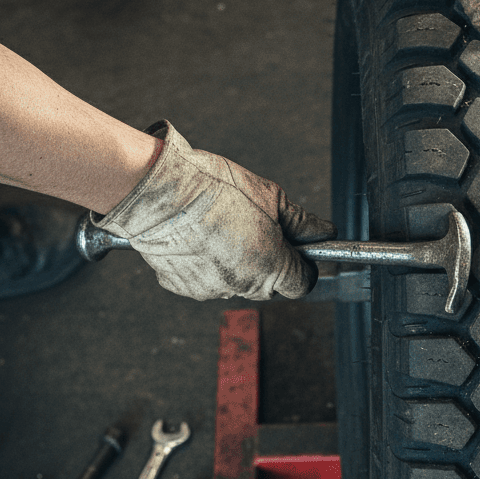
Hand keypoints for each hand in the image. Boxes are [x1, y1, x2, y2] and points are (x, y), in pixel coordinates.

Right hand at [92, 122, 335, 300]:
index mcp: (271, 268)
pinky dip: (206, 262)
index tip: (299, 248)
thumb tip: (322, 232)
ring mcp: (209, 289)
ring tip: (223, 227)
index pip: (302, 284)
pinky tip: (199, 236)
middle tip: (259, 228)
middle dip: (271, 261)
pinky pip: (203, 279)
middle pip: (269, 285)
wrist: (157, 191)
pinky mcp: (179, 286)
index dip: (303, 265)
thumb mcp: (271, 196)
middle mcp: (243, 285)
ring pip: (236, 282)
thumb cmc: (213, 189)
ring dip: (237, 262)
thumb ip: (301, 222)